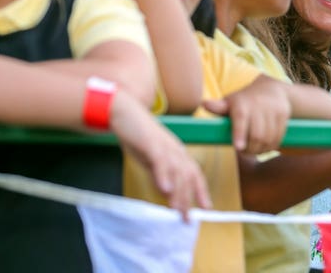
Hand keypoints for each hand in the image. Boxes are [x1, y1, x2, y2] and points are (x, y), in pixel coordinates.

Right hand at [109, 90, 211, 218]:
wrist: (124, 111)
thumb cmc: (138, 135)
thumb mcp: (151, 158)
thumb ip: (159, 173)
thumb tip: (166, 192)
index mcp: (178, 152)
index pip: (194, 173)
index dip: (201, 191)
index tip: (206, 208)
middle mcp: (175, 149)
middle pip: (188, 176)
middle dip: (190, 198)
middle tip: (187, 219)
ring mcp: (164, 146)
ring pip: (177, 171)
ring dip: (178, 192)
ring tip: (177, 210)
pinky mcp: (151, 143)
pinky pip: (160, 161)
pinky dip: (163, 176)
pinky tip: (164, 189)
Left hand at [202, 76, 289, 153]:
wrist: (271, 89)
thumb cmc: (244, 100)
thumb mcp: (230, 102)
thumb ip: (218, 108)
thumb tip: (203, 104)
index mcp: (241, 103)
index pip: (241, 119)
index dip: (240, 134)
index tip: (238, 148)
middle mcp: (258, 105)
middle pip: (256, 135)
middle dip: (250, 149)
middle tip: (244, 151)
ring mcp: (272, 109)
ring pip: (268, 139)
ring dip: (260, 150)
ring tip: (254, 150)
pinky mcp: (283, 114)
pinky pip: (278, 137)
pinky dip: (271, 146)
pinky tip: (265, 147)